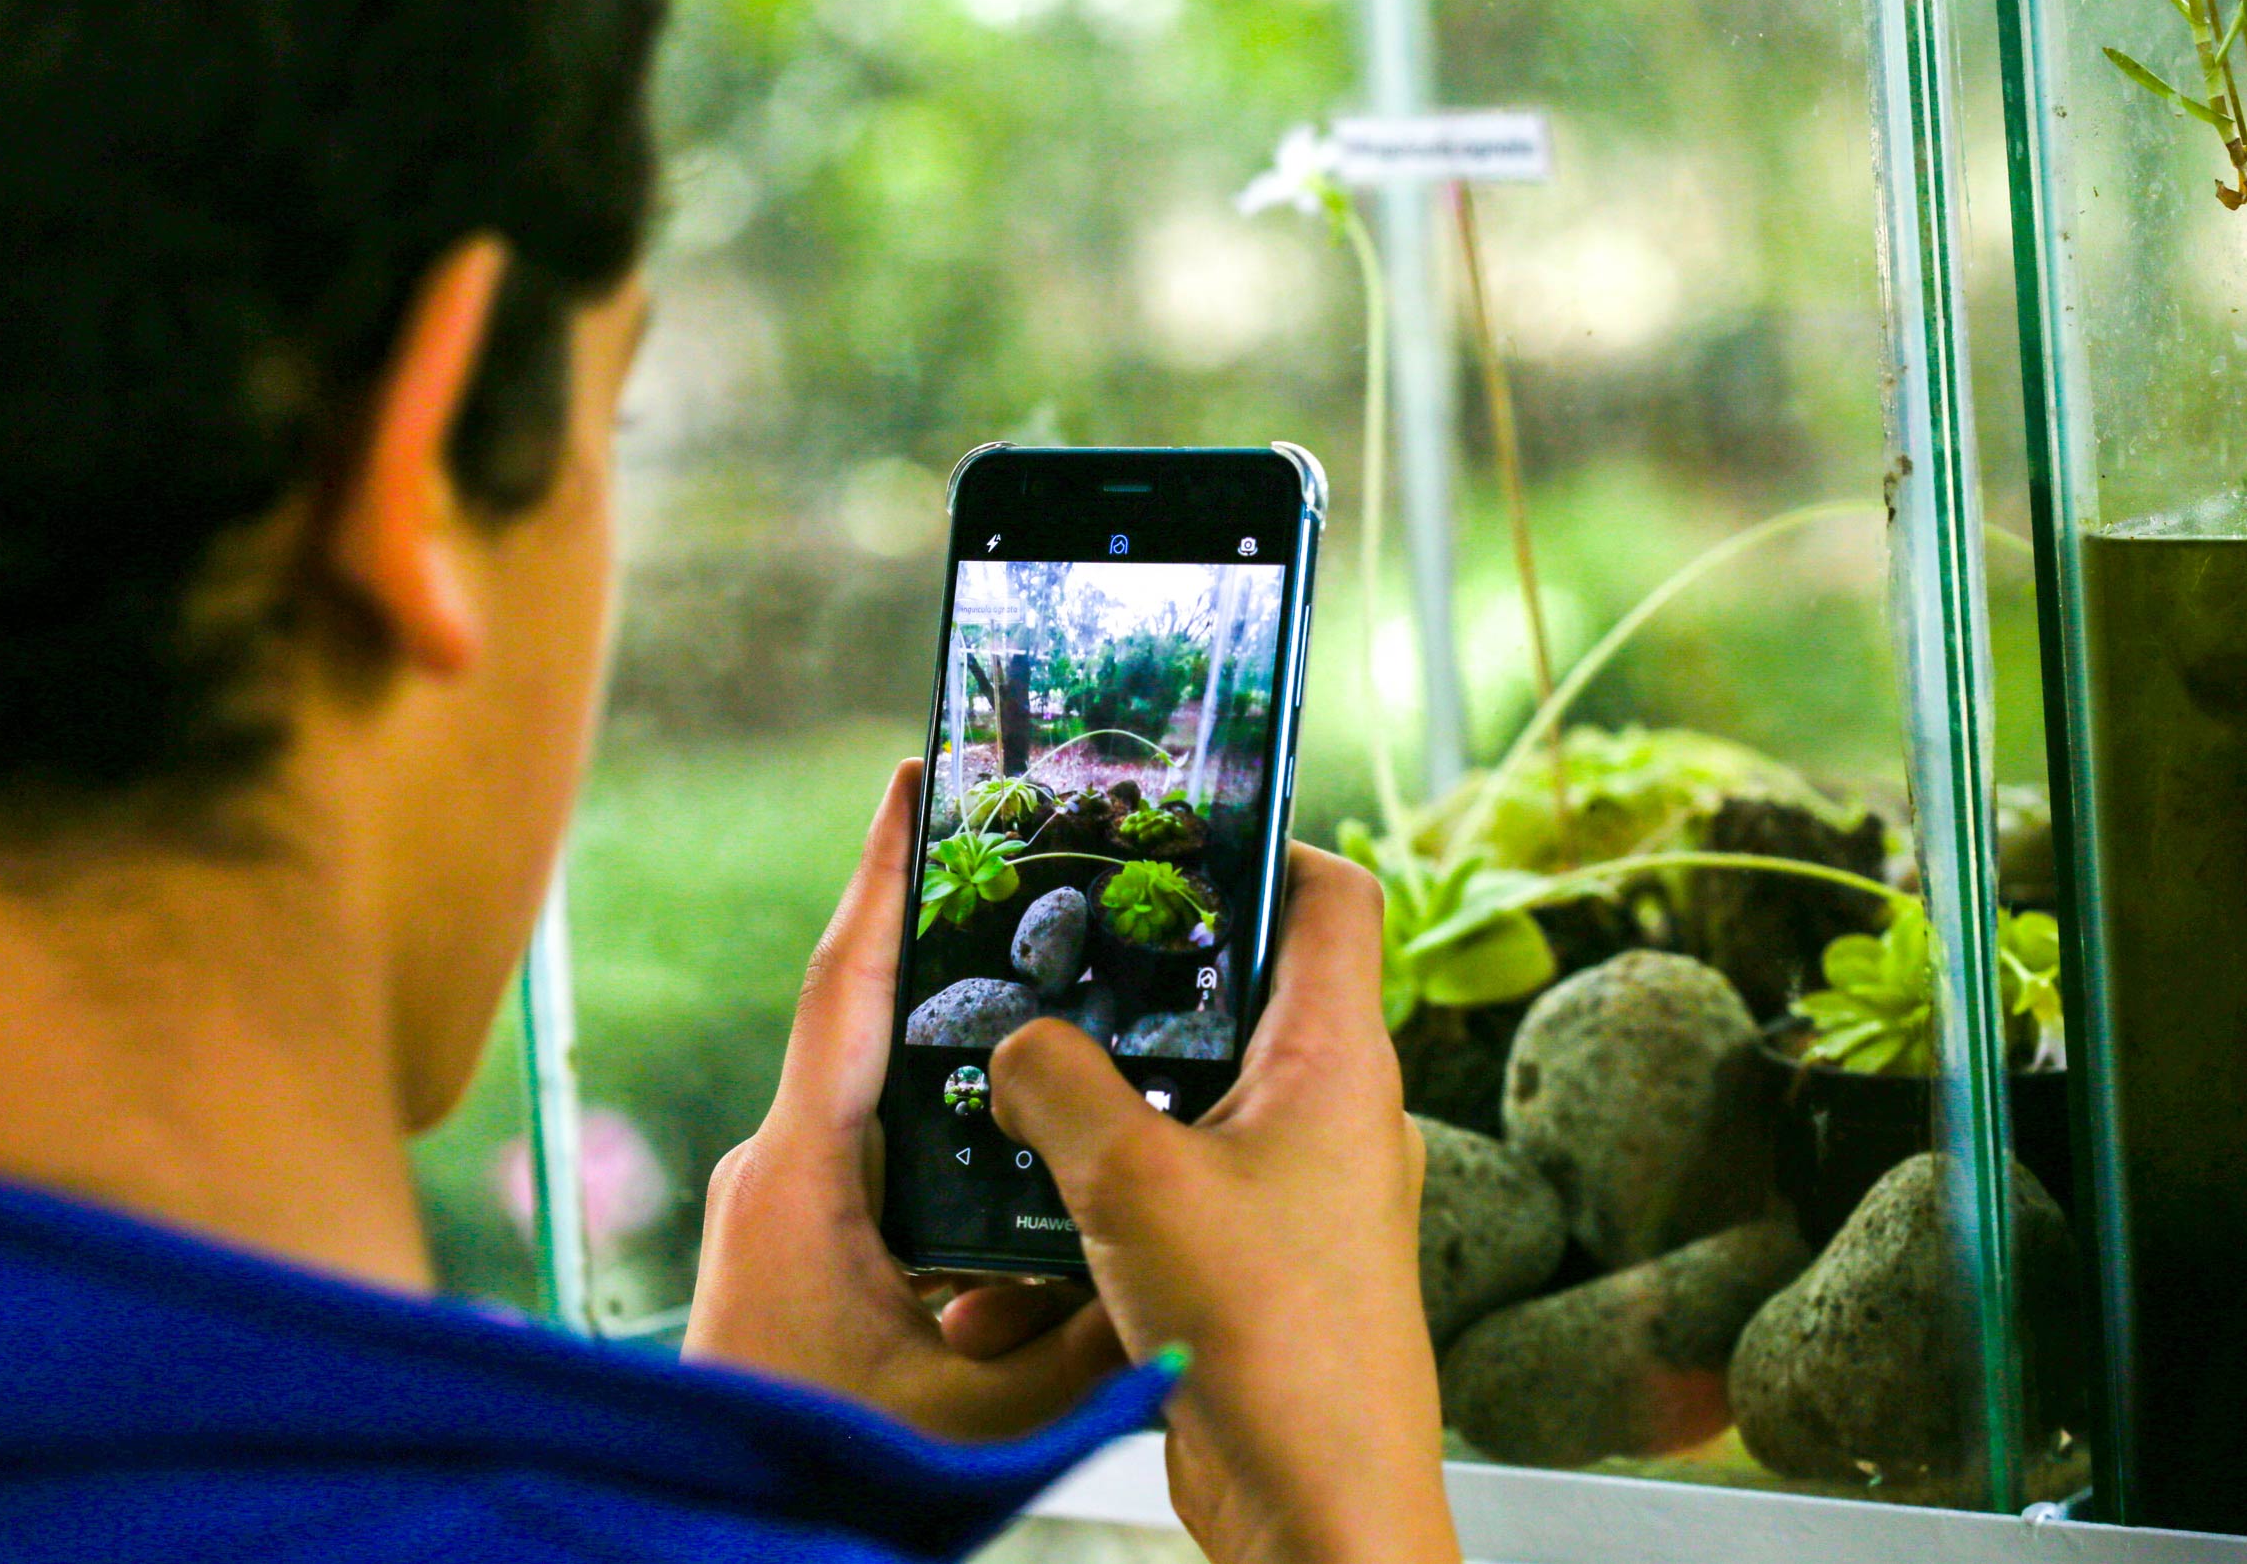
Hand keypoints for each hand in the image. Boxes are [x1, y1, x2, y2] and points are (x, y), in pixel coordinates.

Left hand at [683, 761, 1126, 1437]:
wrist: (693, 1542)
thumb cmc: (799, 1476)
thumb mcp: (974, 1419)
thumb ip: (1085, 1347)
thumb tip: (1180, 1280)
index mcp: (799, 1177)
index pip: (846, 987)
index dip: (885, 874)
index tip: (917, 776)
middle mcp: (779, 1171)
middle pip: (868, 1016)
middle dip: (943, 930)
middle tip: (1026, 850)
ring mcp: (782, 1209)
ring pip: (879, 1091)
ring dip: (954, 1034)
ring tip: (1048, 967)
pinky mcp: (799, 1249)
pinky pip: (880, 1153)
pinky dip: (946, 1119)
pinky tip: (1022, 1124)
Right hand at [992, 845, 1459, 1563]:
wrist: (1311, 1510)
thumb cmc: (1270, 1340)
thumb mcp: (1132, 1181)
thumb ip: (1058, 1085)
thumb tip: (1017, 1044)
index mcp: (1333, 1060)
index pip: (1331, 897)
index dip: (1263, 842)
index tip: (1170, 830)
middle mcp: (1325, 1116)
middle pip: (1230, 1002)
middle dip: (1122, 998)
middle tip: (1037, 970)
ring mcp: (1291, 1195)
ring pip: (1175, 1116)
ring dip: (1081, 1132)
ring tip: (992, 1134)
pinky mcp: (1249, 1268)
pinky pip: (1155, 1211)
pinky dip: (1082, 1226)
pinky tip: (996, 1274)